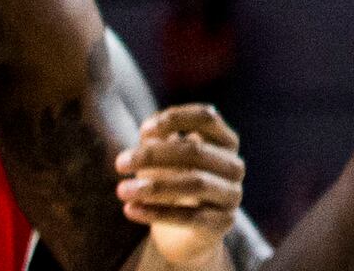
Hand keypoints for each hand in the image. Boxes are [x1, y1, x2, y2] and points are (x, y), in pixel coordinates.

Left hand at [113, 105, 244, 265]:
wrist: (182, 235)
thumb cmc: (170, 185)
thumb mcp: (161, 160)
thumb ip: (155, 141)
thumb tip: (148, 132)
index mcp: (224, 142)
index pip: (206, 117)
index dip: (176, 118)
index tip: (144, 130)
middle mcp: (234, 166)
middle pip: (196, 150)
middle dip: (154, 154)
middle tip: (119, 163)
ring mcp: (232, 195)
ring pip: (195, 183)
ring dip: (154, 186)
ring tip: (121, 189)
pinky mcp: (223, 222)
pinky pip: (189, 216)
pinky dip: (157, 212)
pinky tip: (130, 210)